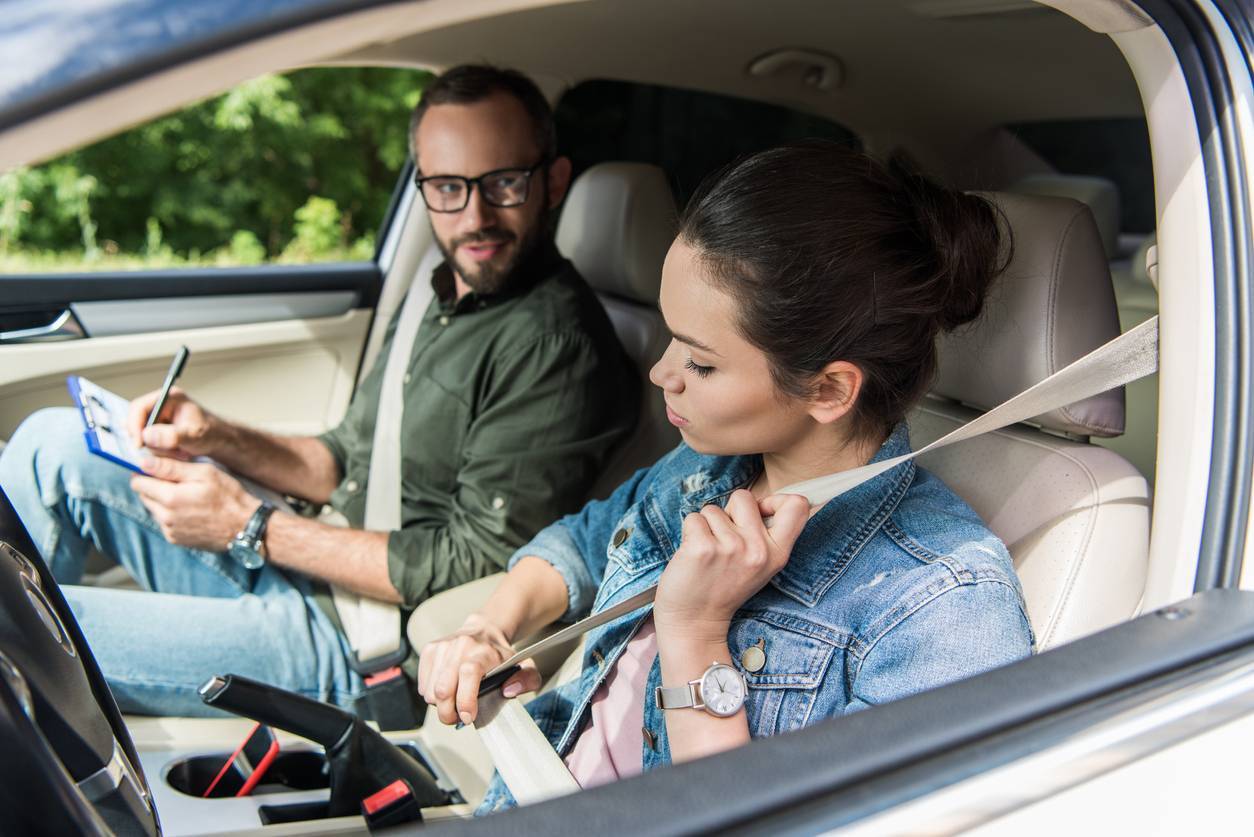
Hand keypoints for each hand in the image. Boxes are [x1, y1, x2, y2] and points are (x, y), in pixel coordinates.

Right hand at [127, 386, 217, 458]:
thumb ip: (171, 435)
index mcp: (169, 397)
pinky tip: (176, 453)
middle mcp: (161, 406)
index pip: (138, 407)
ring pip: (143, 437)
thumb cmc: (211, 432)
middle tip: (168, 451)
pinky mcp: (159, 432)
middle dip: (150, 441)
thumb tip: (147, 435)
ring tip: (179, 452)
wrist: (220, 440)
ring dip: (158, 449)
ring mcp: (159, 419)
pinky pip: (150, 444)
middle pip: (138, 424)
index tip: (139, 444)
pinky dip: (161, 452)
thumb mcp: (193, 434)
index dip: (134, 426)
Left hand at [130, 457, 255, 550]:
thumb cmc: (228, 496)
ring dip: (163, 501)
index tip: (159, 469)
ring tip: (187, 496)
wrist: (245, 527)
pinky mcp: (176, 540)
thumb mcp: (204, 473)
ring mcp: (169, 530)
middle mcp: (165, 517)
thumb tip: (143, 462)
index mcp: (169, 498)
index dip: (146, 472)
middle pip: (143, 496)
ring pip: (154, 509)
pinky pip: (164, 522)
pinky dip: (171, 514)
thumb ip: (171, 467)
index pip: (138, 483)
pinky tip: (190, 510)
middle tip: (178, 481)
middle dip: (155, 486)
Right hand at [417, 614, 541, 725]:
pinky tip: (447, 689)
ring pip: (430, 691)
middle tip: (459, 717)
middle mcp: (461, 646)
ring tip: (454, 702)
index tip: (468, 717)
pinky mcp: (429, 650)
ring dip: (440, 705)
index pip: (469, 674)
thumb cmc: (500, 655)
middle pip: (443, 689)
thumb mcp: (525, 666)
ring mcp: (442, 647)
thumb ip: (527, 680)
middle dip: (449, 713)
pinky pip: (423, 685)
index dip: (465, 700)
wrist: (484, 631)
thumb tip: (509, 690)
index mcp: (484, 651)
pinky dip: (432, 694)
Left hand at [654, 490, 809, 644]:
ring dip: (706, 526)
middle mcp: (758, 549)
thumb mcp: (759, 567)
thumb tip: (760, 501)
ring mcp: (731, 548)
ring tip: (708, 554)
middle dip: (729, 512)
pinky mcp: (702, 548)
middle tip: (723, 540)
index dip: (777, 499)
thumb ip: (764, 535)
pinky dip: (688, 532)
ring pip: (713, 509)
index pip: (798, 506)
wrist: (694, 622)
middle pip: (744, 497)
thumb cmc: (723, 588)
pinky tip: (692, 555)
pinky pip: (693, 518)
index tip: (760, 512)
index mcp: (777, 554)